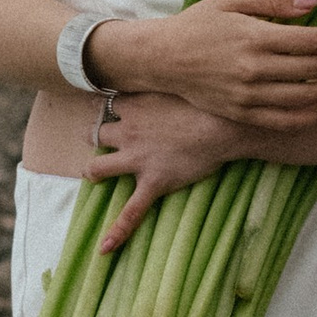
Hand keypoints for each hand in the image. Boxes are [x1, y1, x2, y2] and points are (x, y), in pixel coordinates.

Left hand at [85, 90, 256, 248]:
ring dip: (93, 169)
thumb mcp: (181, 80)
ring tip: (94, 174)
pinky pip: (131, 212)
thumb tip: (168, 66)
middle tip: (104, 136)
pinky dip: (117, 231)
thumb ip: (167, 77)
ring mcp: (137, 160)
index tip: (111, 104)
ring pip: (98, 167)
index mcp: (134, 105)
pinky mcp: (152, 183)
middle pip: (97, 132)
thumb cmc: (209, 101)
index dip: (109, 105)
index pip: (108, 103)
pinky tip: (105, 249)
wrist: (223, 125)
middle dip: (97, 134)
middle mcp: (128, 132)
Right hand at [102, 0, 316, 133]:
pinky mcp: (239, 112)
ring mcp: (247, 94)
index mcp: (255, 36)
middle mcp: (253, 68)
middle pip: (314, 70)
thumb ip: (275, 2)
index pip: (312, 40)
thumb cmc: (198, 22)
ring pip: (303, 98)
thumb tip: (315, 3)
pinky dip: (306, 117)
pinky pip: (280, 120)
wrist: (160, 58)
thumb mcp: (233, 0)